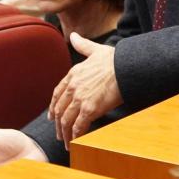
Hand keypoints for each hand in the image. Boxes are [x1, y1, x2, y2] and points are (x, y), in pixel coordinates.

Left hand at [48, 32, 121, 147]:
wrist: (126, 67)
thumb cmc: (114, 59)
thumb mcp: (95, 50)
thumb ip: (82, 45)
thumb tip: (73, 36)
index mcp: (73, 74)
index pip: (58, 93)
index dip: (53, 106)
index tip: (52, 115)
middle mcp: (73, 86)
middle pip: (60, 109)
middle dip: (58, 123)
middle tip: (59, 133)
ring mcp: (80, 98)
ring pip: (66, 120)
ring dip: (65, 133)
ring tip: (67, 142)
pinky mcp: (89, 109)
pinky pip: (78, 126)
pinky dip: (75, 136)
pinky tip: (76, 142)